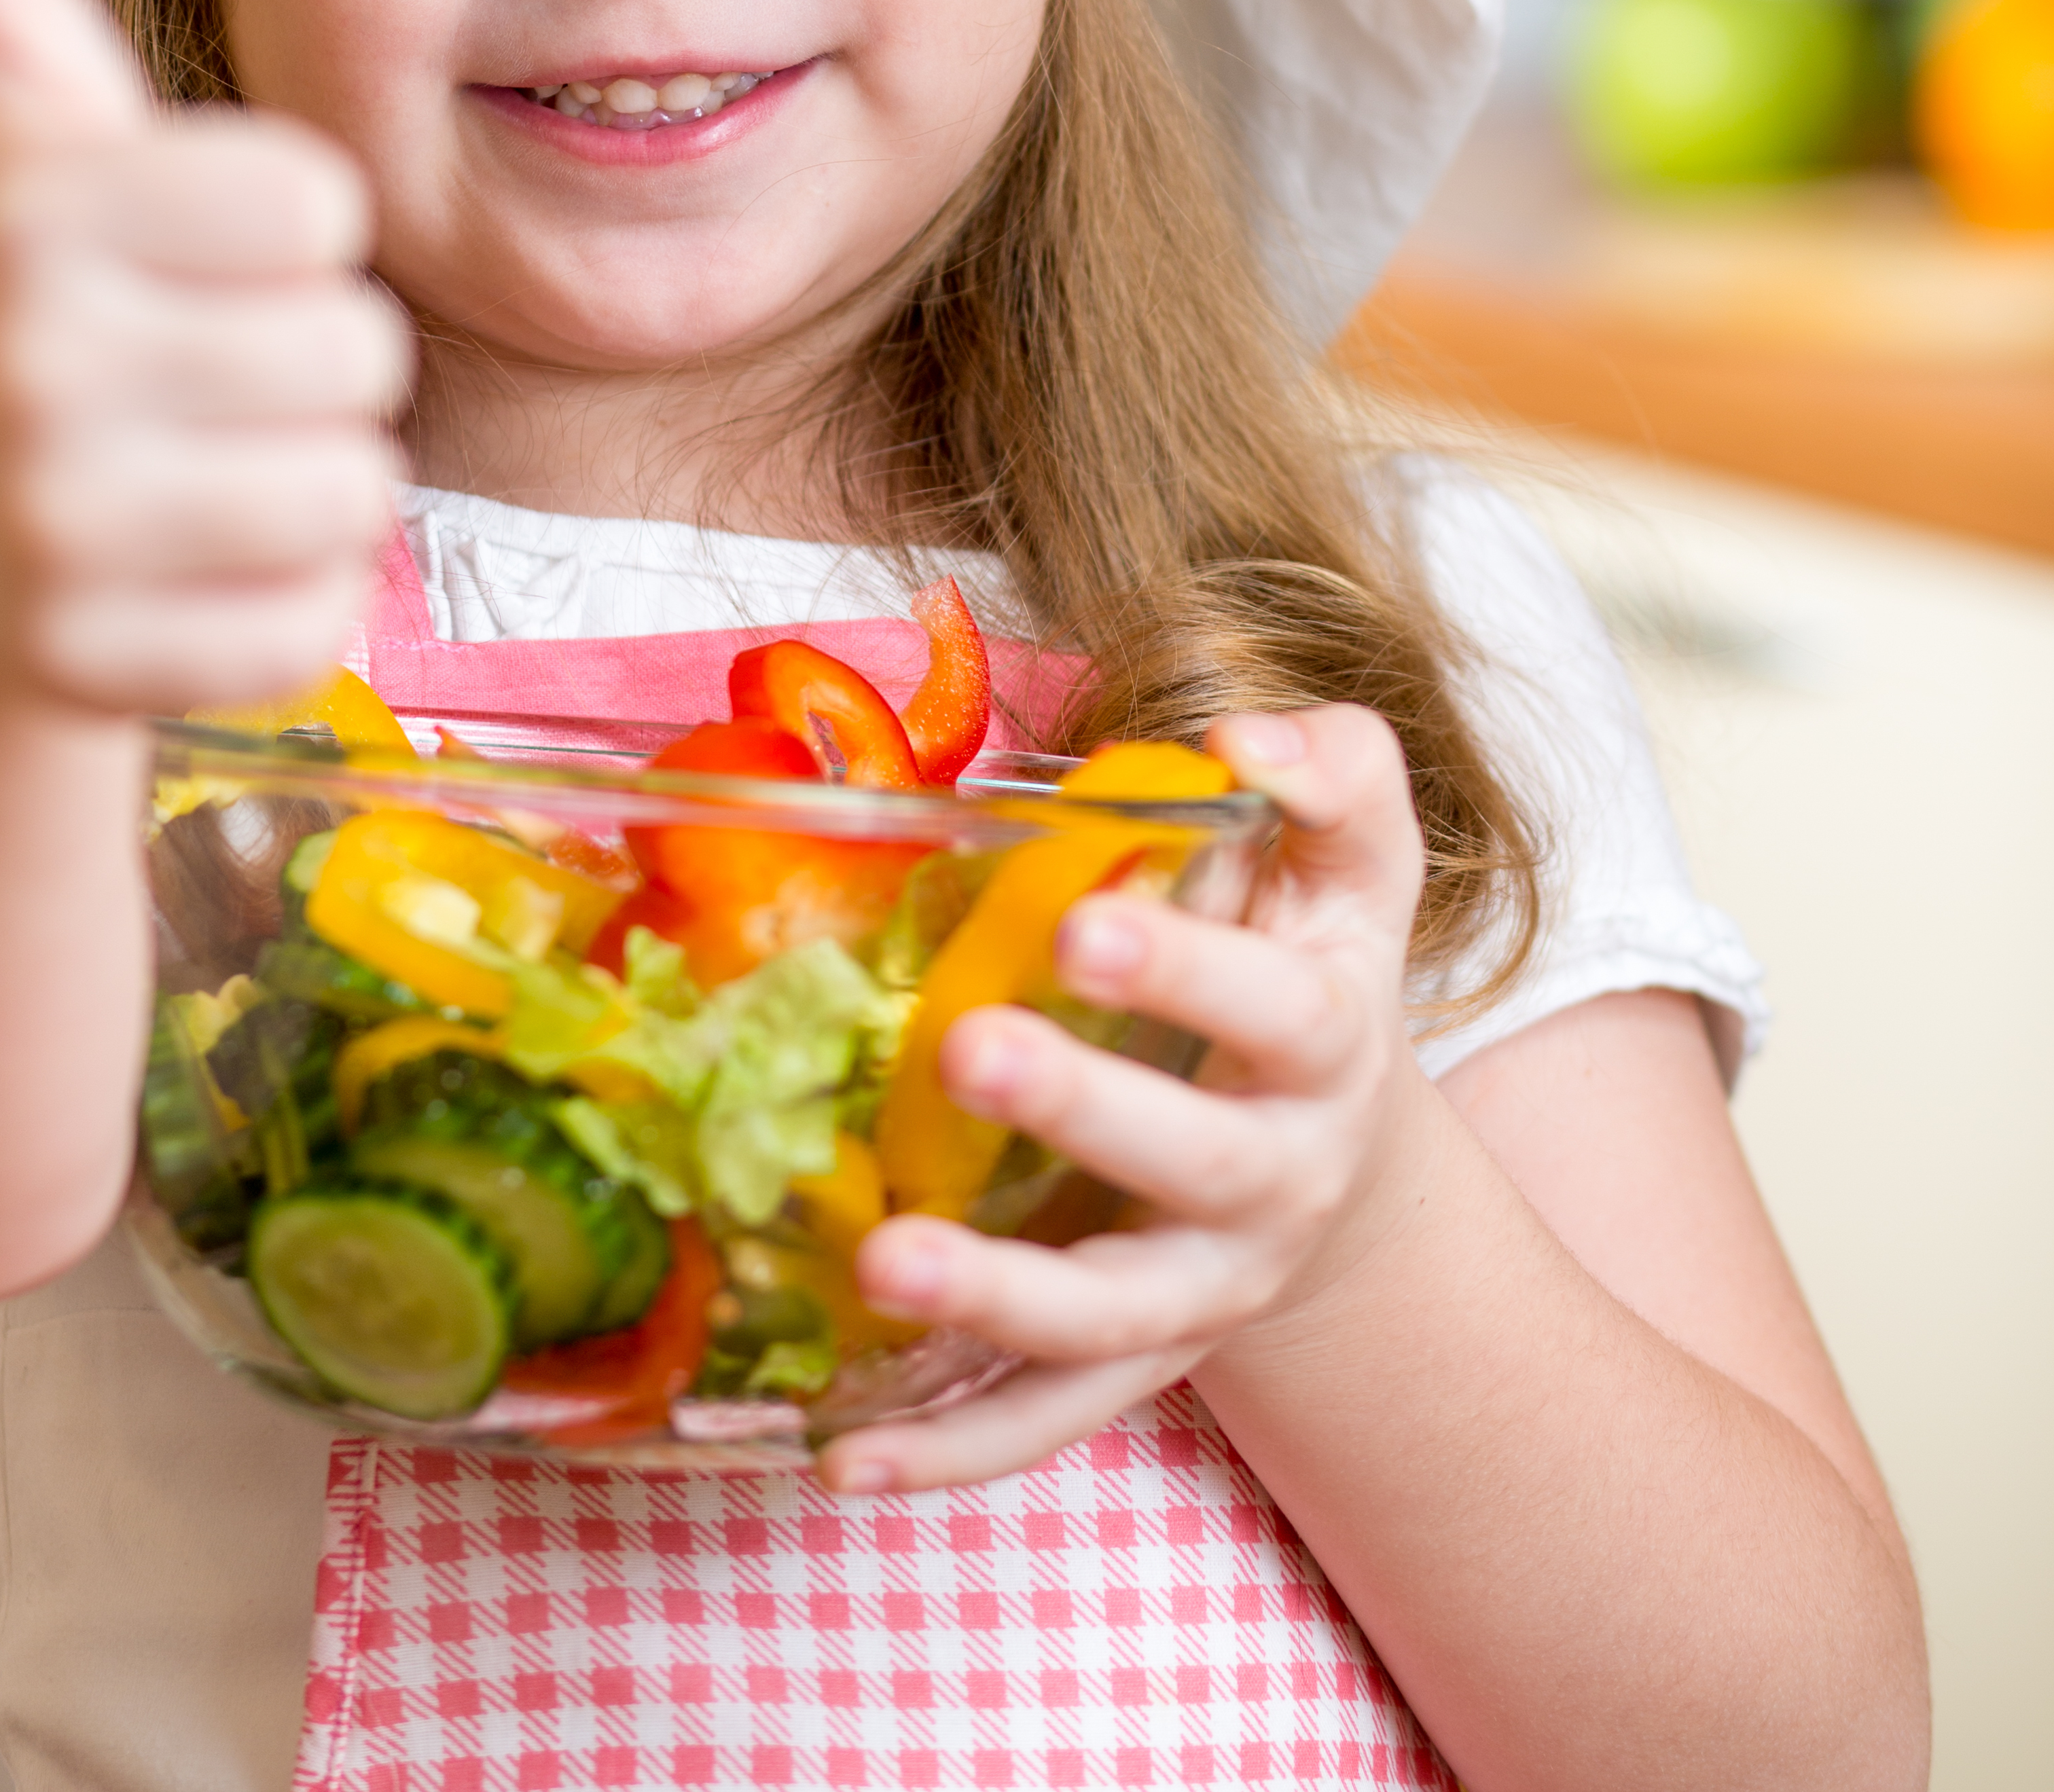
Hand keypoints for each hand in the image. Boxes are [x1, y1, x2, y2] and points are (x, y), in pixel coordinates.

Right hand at [0, 0, 408, 720]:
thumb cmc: (39, 274)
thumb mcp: (15, 97)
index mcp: (30, 209)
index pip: (322, 201)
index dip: (278, 220)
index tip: (187, 240)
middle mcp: (22, 367)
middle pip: (357, 347)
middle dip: (303, 350)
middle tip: (193, 360)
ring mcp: (54, 530)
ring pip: (355, 485)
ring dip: (306, 470)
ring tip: (196, 452)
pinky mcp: (104, 666)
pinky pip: (324, 617)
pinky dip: (289, 594)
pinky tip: (189, 560)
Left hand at [826, 704, 1432, 1492]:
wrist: (1346, 1152)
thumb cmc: (1311, 963)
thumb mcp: (1351, 860)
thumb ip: (1330, 768)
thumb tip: (1242, 735)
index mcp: (1325, 1040)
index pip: (1275, 1003)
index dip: (1191, 964)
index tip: (1083, 917)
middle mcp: (1273, 1177)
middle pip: (1191, 1159)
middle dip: (1083, 1105)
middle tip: (969, 1046)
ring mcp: (1201, 1290)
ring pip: (1108, 1320)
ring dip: (996, 1299)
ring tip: (884, 1259)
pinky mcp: (1134, 1365)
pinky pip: (1040, 1425)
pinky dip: (946, 1453)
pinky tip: (838, 1454)